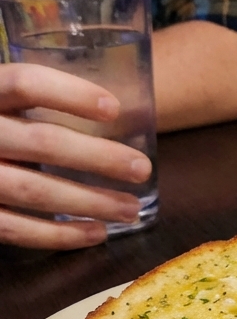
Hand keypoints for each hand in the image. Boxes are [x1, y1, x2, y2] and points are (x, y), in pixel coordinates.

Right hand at [0, 65, 152, 249]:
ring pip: (34, 190)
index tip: (114, 109)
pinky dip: (60, 235)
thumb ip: (33, 103)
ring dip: (90, 202)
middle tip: (142, 169)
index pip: (24, 83)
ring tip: (131, 209)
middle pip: (41, 141)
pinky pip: (15, 228)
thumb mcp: (2, 105)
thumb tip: (117, 113)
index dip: (71, 94)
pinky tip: (96, 233)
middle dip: (99, 157)